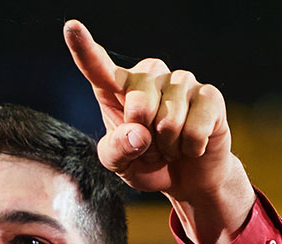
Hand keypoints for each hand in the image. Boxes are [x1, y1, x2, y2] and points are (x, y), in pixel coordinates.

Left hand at [64, 19, 252, 243]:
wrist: (187, 177)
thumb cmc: (147, 164)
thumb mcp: (120, 163)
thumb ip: (118, 150)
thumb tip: (139, 134)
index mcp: (117, 87)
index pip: (98, 67)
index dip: (84, 48)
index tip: (72, 27)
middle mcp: (149, 76)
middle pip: (139, 104)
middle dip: (145, 139)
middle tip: (152, 148)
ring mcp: (181, 81)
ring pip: (169, 121)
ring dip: (169, 147)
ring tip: (172, 146)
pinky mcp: (209, 95)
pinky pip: (195, 128)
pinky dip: (191, 148)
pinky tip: (193, 146)